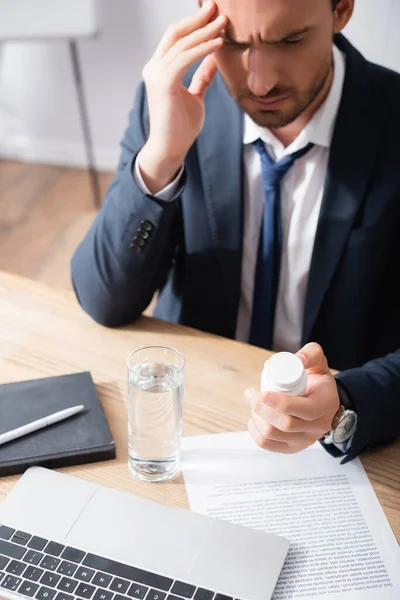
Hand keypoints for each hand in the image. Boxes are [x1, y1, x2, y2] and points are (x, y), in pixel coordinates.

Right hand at [139, 1, 226, 193]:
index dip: (194, 23)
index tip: (213, 13)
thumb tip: (214, 59)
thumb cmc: (181, 127)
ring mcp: (156, 75)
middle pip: (176, 33)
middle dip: (198, 19)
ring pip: (182, 43)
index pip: (176, 38)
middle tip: (217, 7)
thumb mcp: (195, 96)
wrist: (170, 148)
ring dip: (205, 31)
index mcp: (160, 69)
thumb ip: (202, 77)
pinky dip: (203, 49)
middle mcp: (154, 67)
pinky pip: (185, 58)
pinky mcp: (164, 83)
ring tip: (224, 22)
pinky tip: (218, 44)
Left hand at [245, 343, 340, 453]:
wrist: (323, 404)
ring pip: (273, 436)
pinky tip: (253, 419)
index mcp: (324, 406)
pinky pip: (268, 445)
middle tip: (250, 393)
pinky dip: (255, 432)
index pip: (303, 410)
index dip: (280, 403)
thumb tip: (297, 359)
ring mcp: (304, 441)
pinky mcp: (291, 448)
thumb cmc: (318, 382)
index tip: (263, 392)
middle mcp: (317, 428)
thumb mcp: (319, 363)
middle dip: (261, 408)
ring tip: (252, 402)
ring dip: (256, 418)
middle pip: (284, 424)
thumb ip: (311, 354)